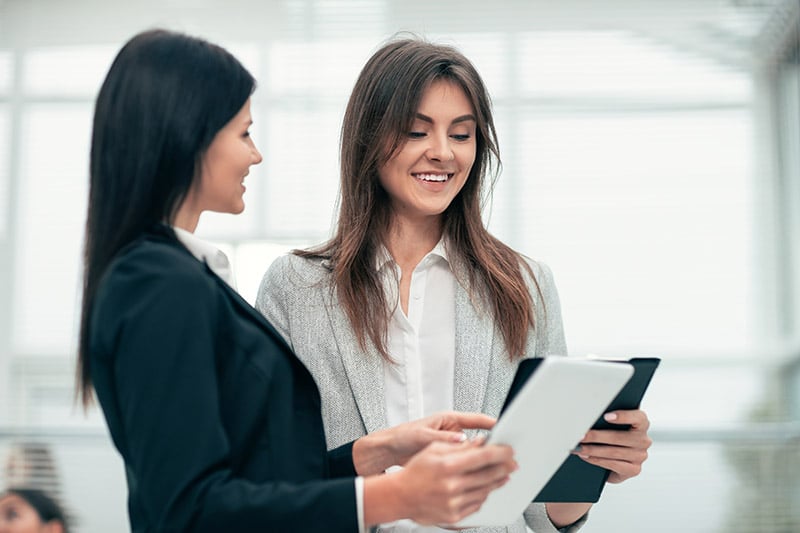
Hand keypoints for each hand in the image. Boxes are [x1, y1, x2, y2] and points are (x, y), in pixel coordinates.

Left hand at [353, 411, 495, 475]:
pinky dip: (471, 466)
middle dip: (491, 443)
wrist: (391, 450)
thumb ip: (442, 438)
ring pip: (473, 450)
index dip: (492, 423)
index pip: (476, 419)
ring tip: (493, 463)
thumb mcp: (422, 436)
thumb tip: (460, 439)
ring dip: (481, 456)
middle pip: (479, 435)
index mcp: (449, 419)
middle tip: (503, 450)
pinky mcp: (449, 456)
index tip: (504, 428)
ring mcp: (452, 444)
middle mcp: (453, 430)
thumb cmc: (403, 436)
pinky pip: (465, 460)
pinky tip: (477, 473)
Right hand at [394, 439, 515, 525]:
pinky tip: (485, 488)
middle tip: (512, 463)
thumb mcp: (434, 449)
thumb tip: (481, 442)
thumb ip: (460, 446)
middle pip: (489, 475)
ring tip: (502, 474)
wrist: (400, 496)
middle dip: (504, 467)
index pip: (484, 457)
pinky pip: (477, 504)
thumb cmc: (415, 472)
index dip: (501, 453)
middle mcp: (452, 485)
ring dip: (497, 481)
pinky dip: (484, 495)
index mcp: (448, 465)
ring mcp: (454, 502)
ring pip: (486, 490)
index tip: (509, 451)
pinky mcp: (454, 515)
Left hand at [572, 409, 650, 483]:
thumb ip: (607, 420)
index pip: (637, 417)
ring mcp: (640, 456)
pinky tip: (586, 456)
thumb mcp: (611, 424)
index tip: (606, 416)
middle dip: (596, 436)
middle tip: (581, 436)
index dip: (623, 416)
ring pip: (614, 452)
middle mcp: (643, 440)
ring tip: (579, 448)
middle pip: (619, 437)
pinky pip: (614, 465)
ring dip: (593, 450)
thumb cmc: (611, 433)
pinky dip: (597, 460)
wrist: (614, 457)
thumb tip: (588, 418)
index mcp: (641, 423)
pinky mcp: (634, 469)